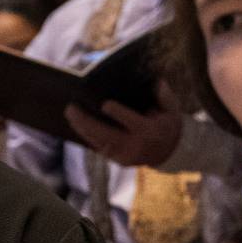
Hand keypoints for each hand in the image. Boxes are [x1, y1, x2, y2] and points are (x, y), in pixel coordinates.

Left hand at [64, 100, 182, 166]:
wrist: (170, 152)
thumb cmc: (167, 124)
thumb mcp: (172, 109)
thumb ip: (164, 96)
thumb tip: (156, 81)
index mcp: (149, 131)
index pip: (131, 122)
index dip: (118, 114)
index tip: (105, 104)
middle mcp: (135, 145)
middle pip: (106, 134)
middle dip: (86, 122)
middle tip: (71, 108)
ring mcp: (125, 155)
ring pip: (99, 142)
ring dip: (82, 129)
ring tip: (70, 115)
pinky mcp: (119, 161)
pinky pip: (100, 149)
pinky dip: (87, 137)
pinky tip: (77, 125)